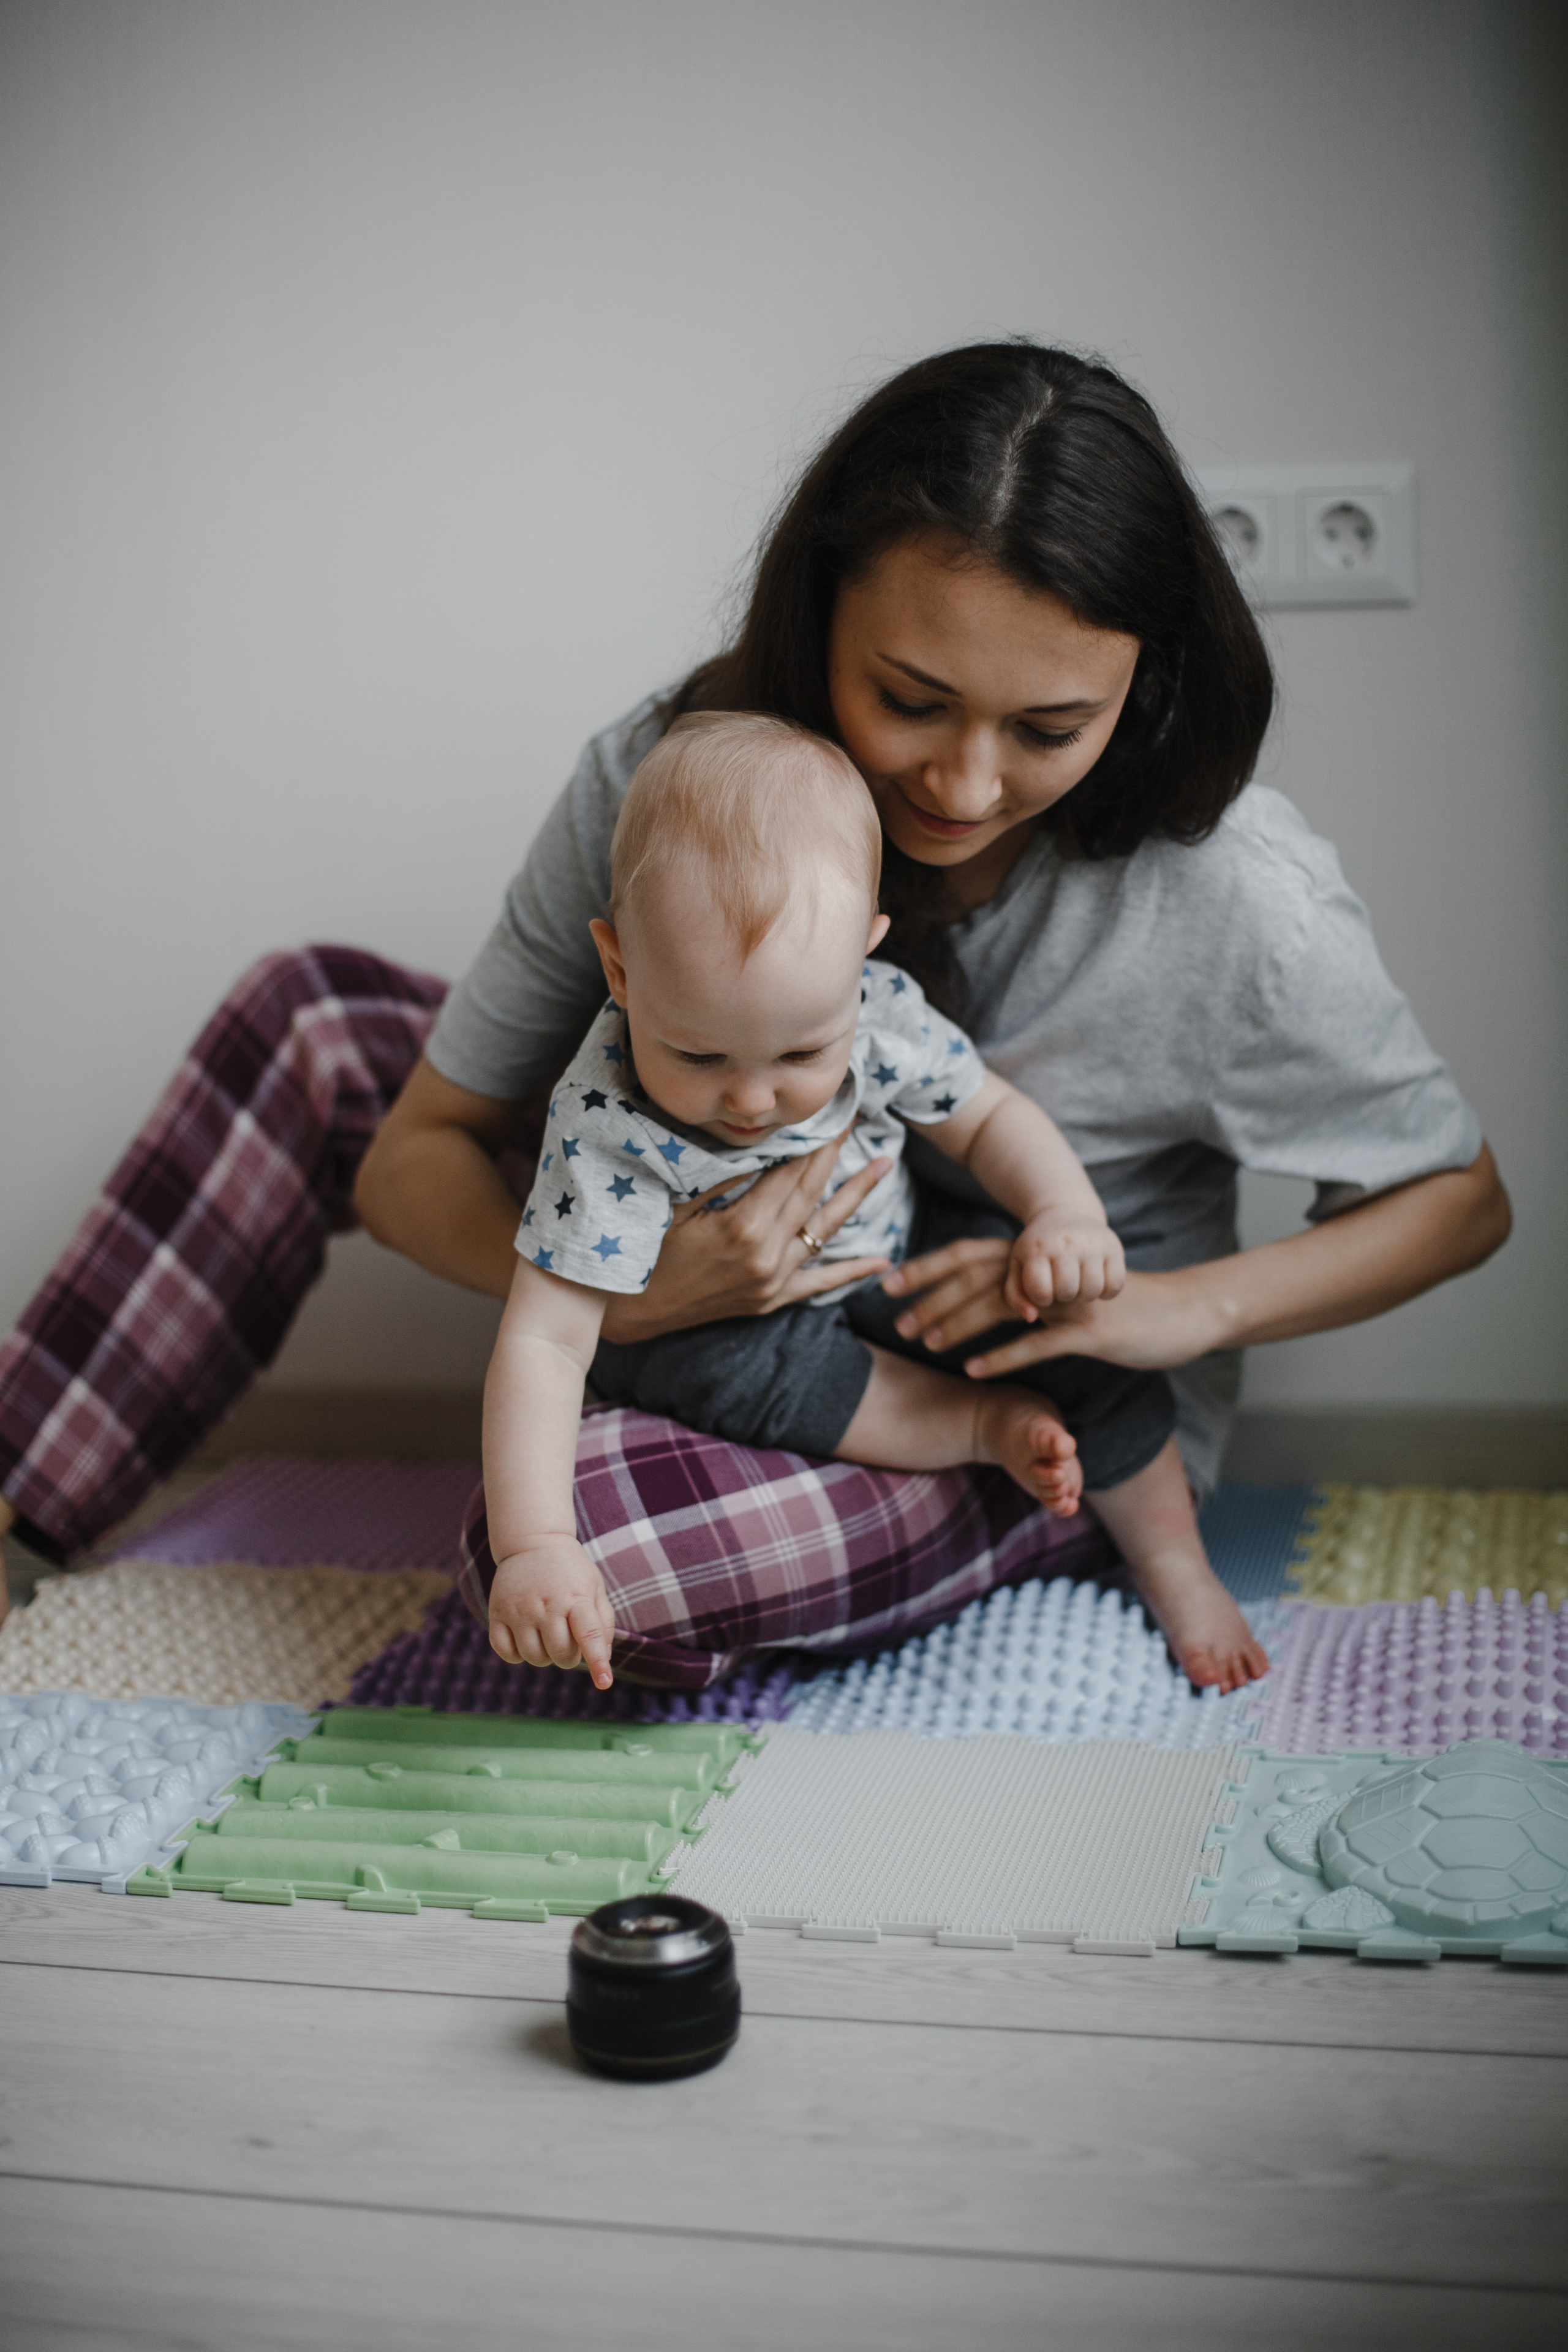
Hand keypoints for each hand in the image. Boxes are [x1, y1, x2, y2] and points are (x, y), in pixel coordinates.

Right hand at [489, 1536, 615, 1688]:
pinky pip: (506, 1653)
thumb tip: (604, 1659)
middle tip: (568, 1639)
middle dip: (569, 1657)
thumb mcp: (595, 1587)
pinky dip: (517, 1655)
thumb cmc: (571, 1570)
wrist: (533, 1541)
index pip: (589, 1634)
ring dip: (544, 1656)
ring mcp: (519, 1609)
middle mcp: (547, 1604)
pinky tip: (525, 1638)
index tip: (604, 1683)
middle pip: (561, 1654)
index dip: (597, 1661)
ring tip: (547, 1634)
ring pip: (534, 1658)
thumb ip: (603, 1623)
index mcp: (576, 1598)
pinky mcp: (497, 1612)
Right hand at [597, 1130, 892, 1342]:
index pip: (791, 1171)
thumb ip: (721, 1176)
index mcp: (744, 1226)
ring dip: (857, 1195)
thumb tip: (759, 1141)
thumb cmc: (645, 1250)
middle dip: (835, 1152)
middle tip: (857, 1119)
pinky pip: (819, 1283)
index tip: (832, 1110)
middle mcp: (767, 1255)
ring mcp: (772, 1281)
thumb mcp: (677, 1204)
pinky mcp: (770, 1300)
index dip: (814, 1139)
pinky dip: (851, 1271)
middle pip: (811, 1192)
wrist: (633, 1312)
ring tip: (884, 1165)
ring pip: (824, 1229)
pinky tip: (881, 1263)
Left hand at [883, 1241, 1219, 1374]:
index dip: (928, 1267)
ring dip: (959, 1325)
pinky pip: (1037, 1344)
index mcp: (1041, 1259)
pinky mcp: (1090, 1332)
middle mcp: (1050, 1273)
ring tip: (925, 1343)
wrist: (1184, 1312)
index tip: (888, 1282)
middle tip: (896, 1322)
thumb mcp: (1070, 1290)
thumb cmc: (1120, 1305)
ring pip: (1003, 1307)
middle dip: (932, 1298)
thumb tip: (983, 1293)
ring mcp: (1071, 1301)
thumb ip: (1029, 1287)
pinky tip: (971, 1370)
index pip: (970, 1254)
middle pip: (978, 1277)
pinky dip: (1001, 1357)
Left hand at [1004, 1210, 1124, 1316]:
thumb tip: (1031, 1317)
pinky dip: (1107, 1291)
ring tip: (1078, 1283)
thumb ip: (1016, 1295)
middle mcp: (1066, 1243)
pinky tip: (1096, 1282)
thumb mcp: (1019, 1265)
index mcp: (1038, 1248)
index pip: (1041, 1291)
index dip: (1042, 1298)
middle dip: (1064, 1296)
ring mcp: (1093, 1243)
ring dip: (1085, 1294)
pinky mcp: (1114, 1246)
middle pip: (1068, 1292)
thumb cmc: (1039, 1247)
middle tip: (1062, 1286)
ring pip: (1093, 1290)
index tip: (1043, 1290)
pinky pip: (1116, 1284)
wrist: (1065, 1212)